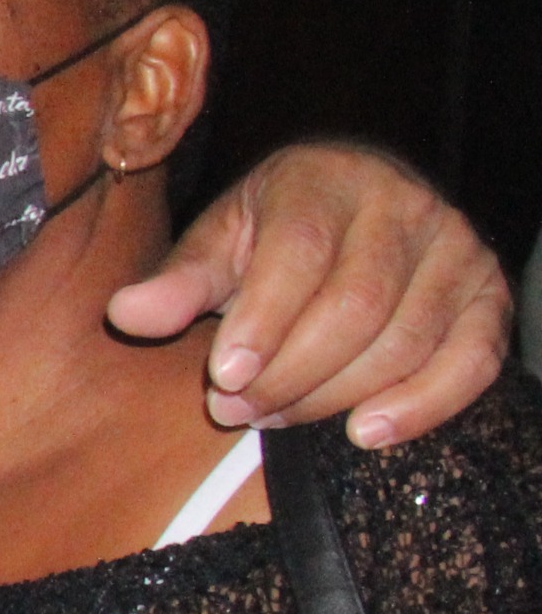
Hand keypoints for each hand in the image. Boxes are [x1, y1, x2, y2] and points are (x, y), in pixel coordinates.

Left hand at [108, 142, 512, 446]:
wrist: (357, 211)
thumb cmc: (276, 235)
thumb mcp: (221, 244)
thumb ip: (180, 280)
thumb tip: (126, 315)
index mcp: (326, 181)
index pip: (301, 251)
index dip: (263, 319)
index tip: (223, 376)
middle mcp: (403, 207)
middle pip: (355, 305)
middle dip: (290, 370)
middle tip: (234, 410)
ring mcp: (455, 252)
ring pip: (405, 339)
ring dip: (335, 395)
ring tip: (275, 420)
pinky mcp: (487, 299)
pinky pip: (470, 361)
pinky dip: (423, 404)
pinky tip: (366, 433)